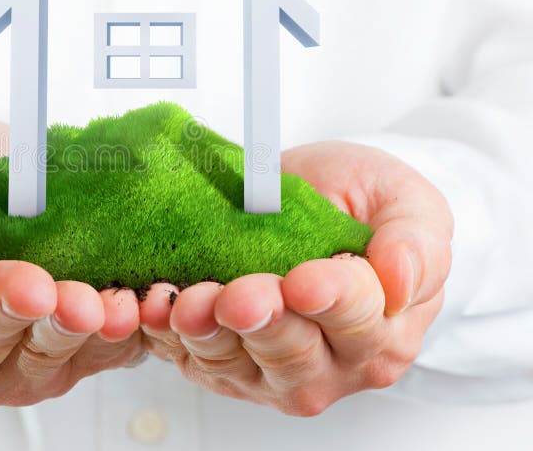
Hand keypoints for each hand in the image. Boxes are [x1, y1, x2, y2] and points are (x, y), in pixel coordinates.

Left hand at [139, 141, 452, 414]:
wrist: (314, 208)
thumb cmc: (362, 204)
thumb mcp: (406, 203)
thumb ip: (416, 242)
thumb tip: (401, 280)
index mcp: (384, 327)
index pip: (360, 318)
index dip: (332, 299)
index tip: (304, 282)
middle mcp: (332, 363)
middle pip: (294, 353)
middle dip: (263, 322)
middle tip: (238, 296)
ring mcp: (274, 370)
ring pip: (238, 362)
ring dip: (208, 333)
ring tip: (189, 300)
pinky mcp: (227, 365)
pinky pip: (194, 358)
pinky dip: (168, 335)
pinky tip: (156, 308)